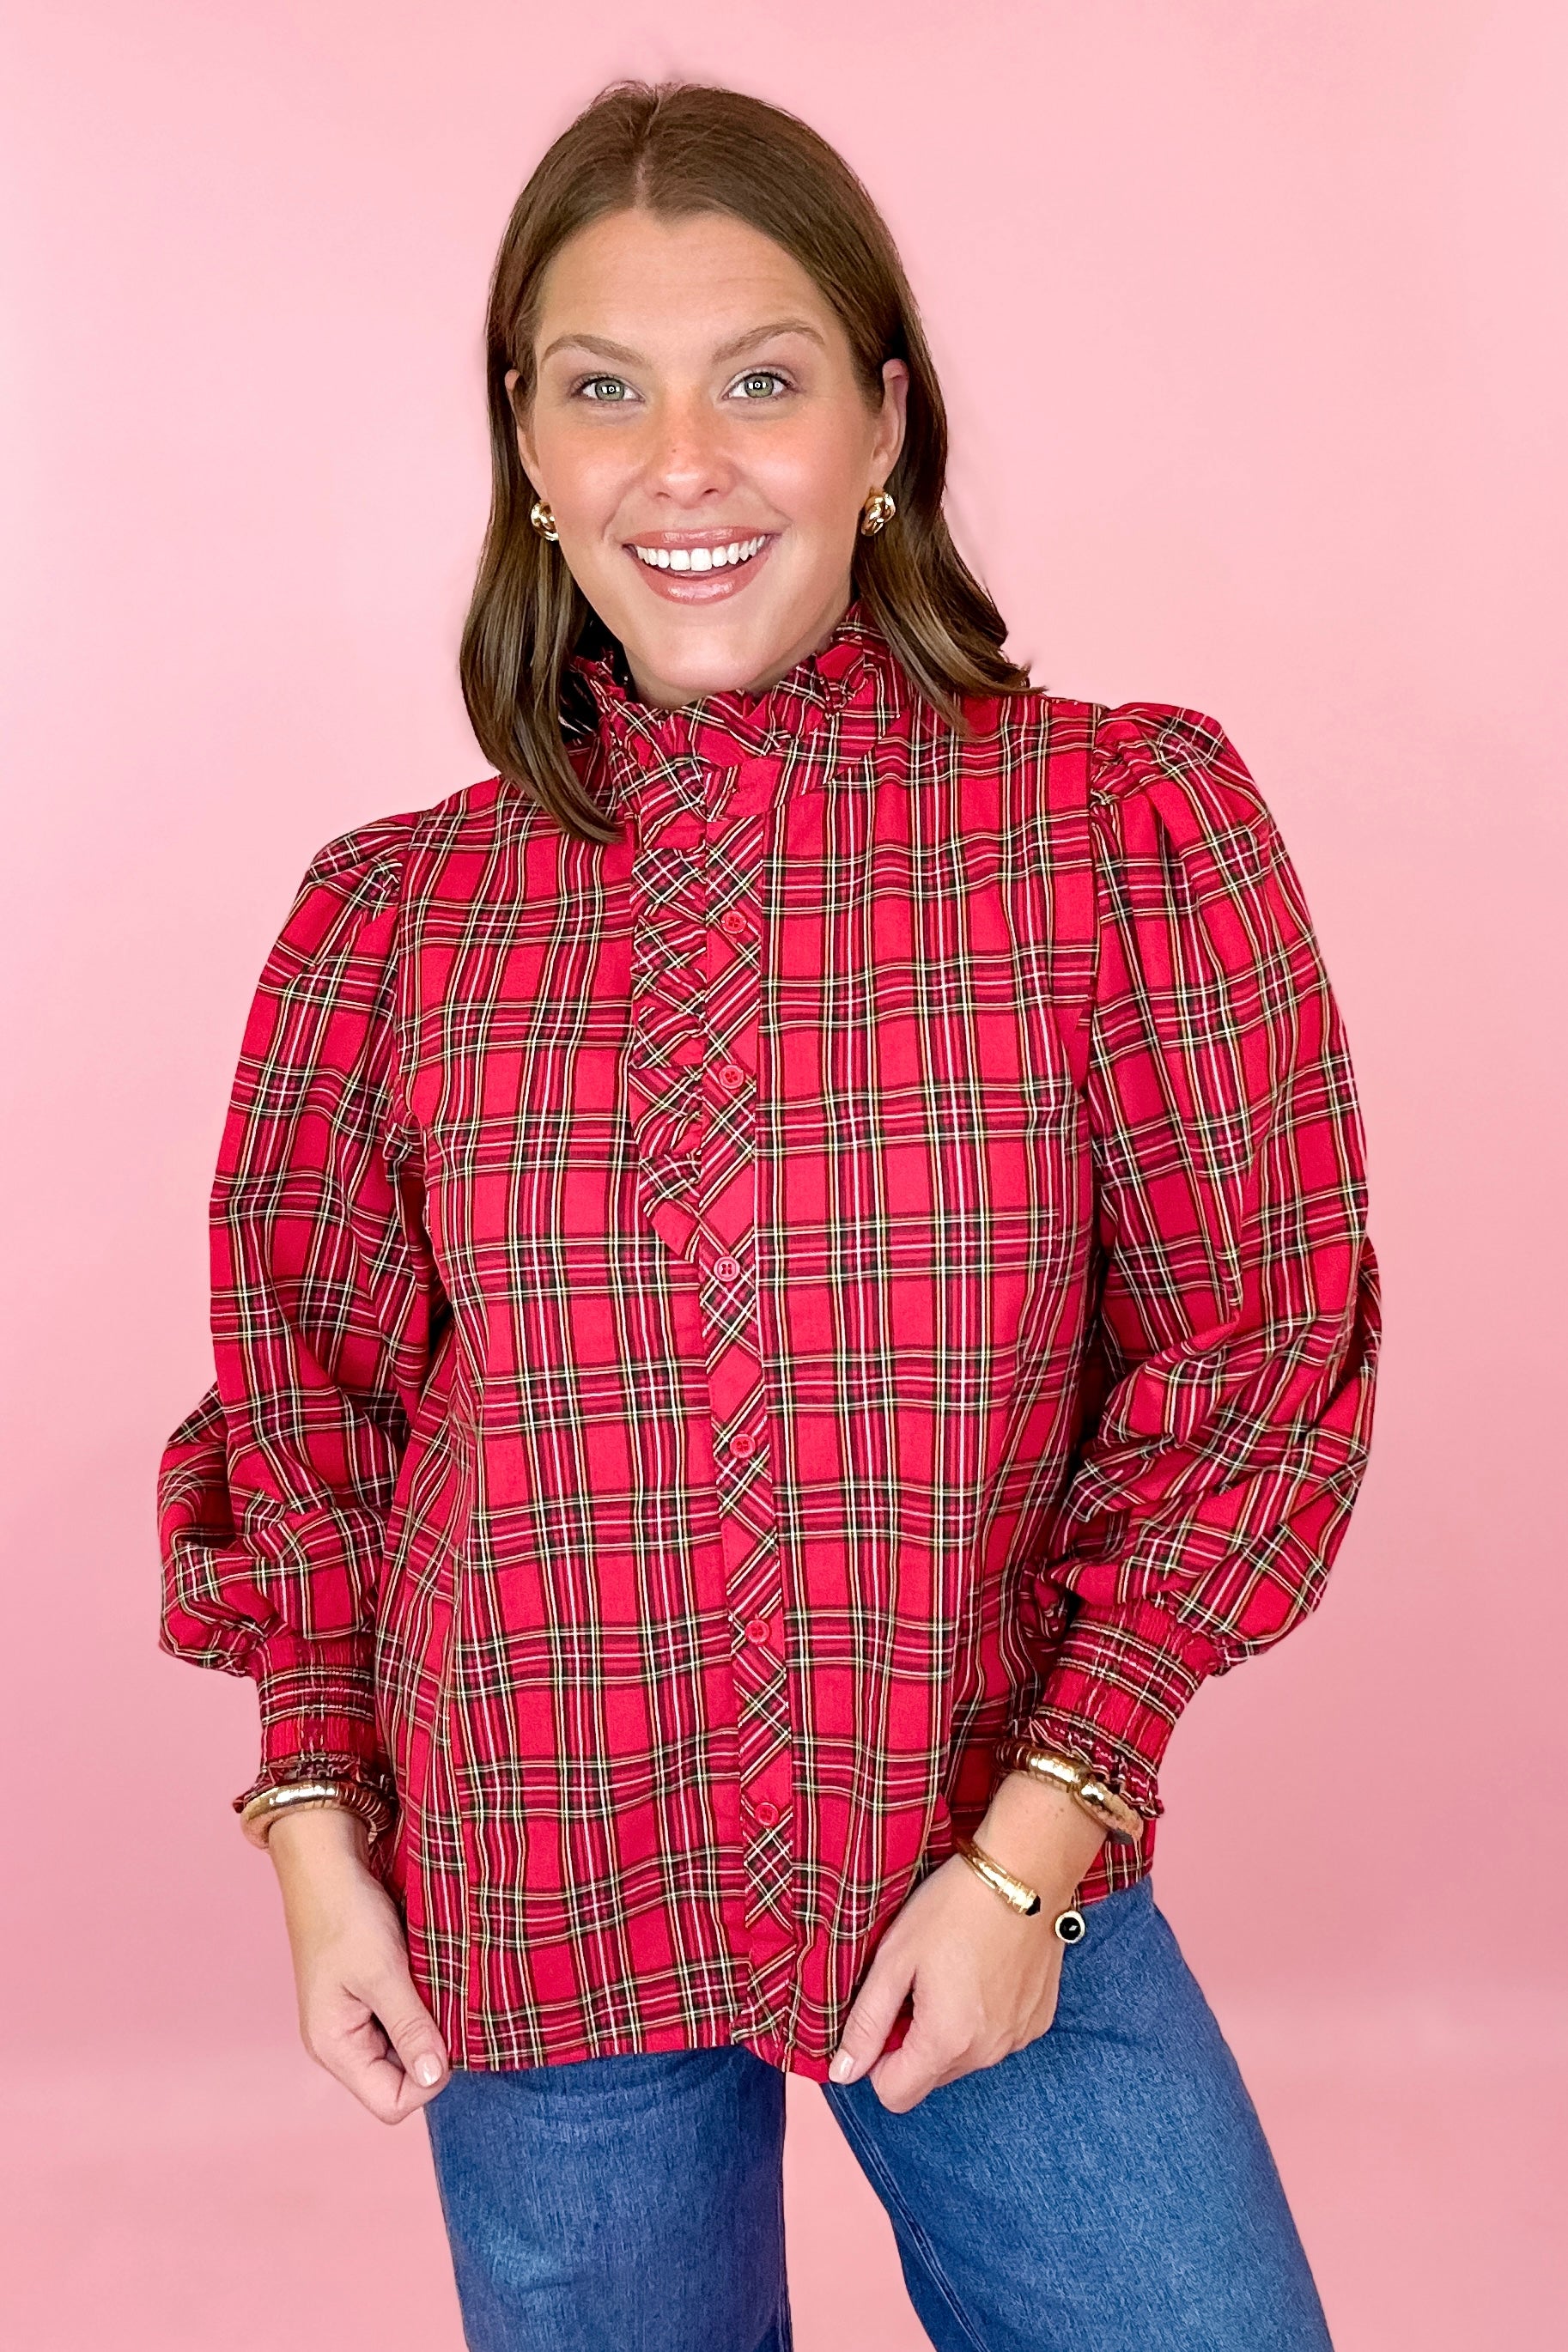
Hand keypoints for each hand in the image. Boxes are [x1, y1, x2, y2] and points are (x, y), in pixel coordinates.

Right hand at [266, 1802, 450, 2124]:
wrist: (325, 1863)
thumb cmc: (346, 1913)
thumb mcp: (383, 1971)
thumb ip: (410, 2026)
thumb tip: (434, 2078)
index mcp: (333, 2048)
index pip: (392, 2103)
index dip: (428, 2078)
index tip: (447, 2032)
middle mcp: (338, 2044)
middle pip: (397, 2082)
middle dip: (428, 2050)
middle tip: (445, 2004)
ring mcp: (349, 2022)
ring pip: (402, 2051)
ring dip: (426, 2026)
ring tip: (432, 1986)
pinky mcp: (361, 1999)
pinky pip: (399, 2023)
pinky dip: (418, 2007)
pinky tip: (426, 1977)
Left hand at [827, 1774, 1108, 2112]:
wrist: (1025, 1872)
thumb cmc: (954, 1907)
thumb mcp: (894, 1958)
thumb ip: (866, 2022)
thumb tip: (844, 2072)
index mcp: (946, 2042)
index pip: (894, 2095)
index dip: (877, 2058)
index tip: (886, 2011)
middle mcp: (987, 2054)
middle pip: (929, 2077)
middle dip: (913, 2040)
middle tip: (917, 1981)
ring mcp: (1018, 2039)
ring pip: (963, 2058)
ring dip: (947, 2029)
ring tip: (950, 1970)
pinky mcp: (1038, 2021)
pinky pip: (995, 2038)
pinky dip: (981, 2017)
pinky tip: (981, 1970)